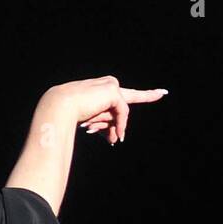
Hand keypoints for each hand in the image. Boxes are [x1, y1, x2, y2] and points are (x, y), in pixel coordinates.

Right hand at [39, 75, 167, 144]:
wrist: (60, 106)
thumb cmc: (71, 114)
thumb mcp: (93, 123)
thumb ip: (107, 128)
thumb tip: (117, 139)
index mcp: (103, 89)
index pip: (126, 94)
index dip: (146, 95)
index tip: (162, 93)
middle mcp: (109, 84)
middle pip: (124, 107)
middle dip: (128, 113)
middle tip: (162, 94)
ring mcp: (112, 86)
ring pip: (121, 113)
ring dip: (111, 125)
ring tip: (92, 128)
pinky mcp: (113, 92)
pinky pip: (122, 113)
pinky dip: (119, 125)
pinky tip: (117, 134)